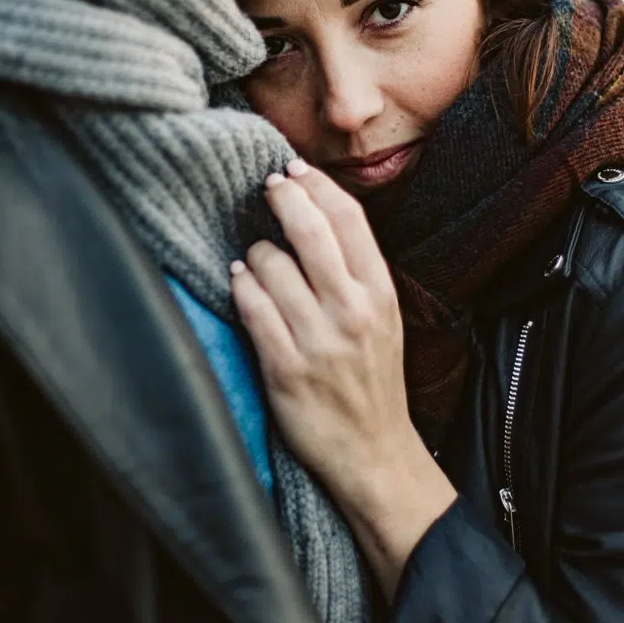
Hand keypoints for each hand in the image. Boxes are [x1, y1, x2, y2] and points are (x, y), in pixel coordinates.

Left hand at [231, 160, 455, 598]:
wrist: (373, 452)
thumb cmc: (372, 380)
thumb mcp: (383, 318)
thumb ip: (357, 271)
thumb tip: (317, 211)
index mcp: (380, 293)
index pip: (350, 219)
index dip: (317, 185)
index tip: (295, 170)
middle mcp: (353, 311)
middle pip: (310, 230)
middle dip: (282, 197)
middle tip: (267, 187)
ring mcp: (319, 340)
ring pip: (272, 264)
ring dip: (255, 254)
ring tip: (257, 261)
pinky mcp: (286, 368)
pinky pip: (252, 308)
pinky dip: (241, 286)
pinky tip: (240, 281)